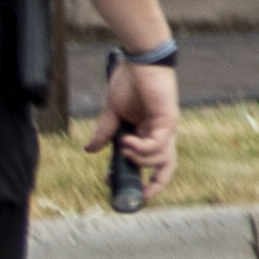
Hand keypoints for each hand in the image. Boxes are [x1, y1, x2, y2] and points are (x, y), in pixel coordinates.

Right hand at [87, 61, 181, 200]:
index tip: (110, 182)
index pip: (147, 163)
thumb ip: (105, 132)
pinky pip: (159, 146)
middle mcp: (161, 134)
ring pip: (161, 160)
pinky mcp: (168, 120)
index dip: (133, 177)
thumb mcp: (112, 113)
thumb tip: (90, 150)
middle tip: (139, 197)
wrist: (138, 61)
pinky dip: (143, 149)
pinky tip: (128, 142)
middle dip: (154, 187)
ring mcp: (167, 128)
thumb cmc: (128, 82)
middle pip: (165, 168)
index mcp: (148, 134)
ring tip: (124, 148)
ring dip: (140, 160)